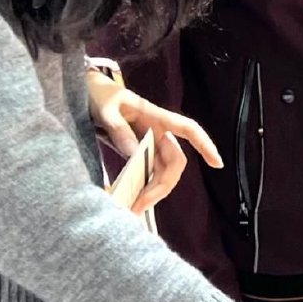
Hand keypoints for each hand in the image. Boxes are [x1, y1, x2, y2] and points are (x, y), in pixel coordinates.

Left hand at [87, 75, 221, 215]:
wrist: (85, 93)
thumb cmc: (98, 95)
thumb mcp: (106, 109)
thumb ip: (119, 129)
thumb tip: (135, 154)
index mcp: (155, 117)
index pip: (188, 129)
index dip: (205, 145)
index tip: (217, 164)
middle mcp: (156, 132)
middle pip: (173, 163)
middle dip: (162, 186)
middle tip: (140, 206)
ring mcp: (147, 144)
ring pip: (160, 172)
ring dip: (153, 192)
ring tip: (134, 208)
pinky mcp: (135, 152)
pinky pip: (146, 173)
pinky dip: (142, 187)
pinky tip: (132, 200)